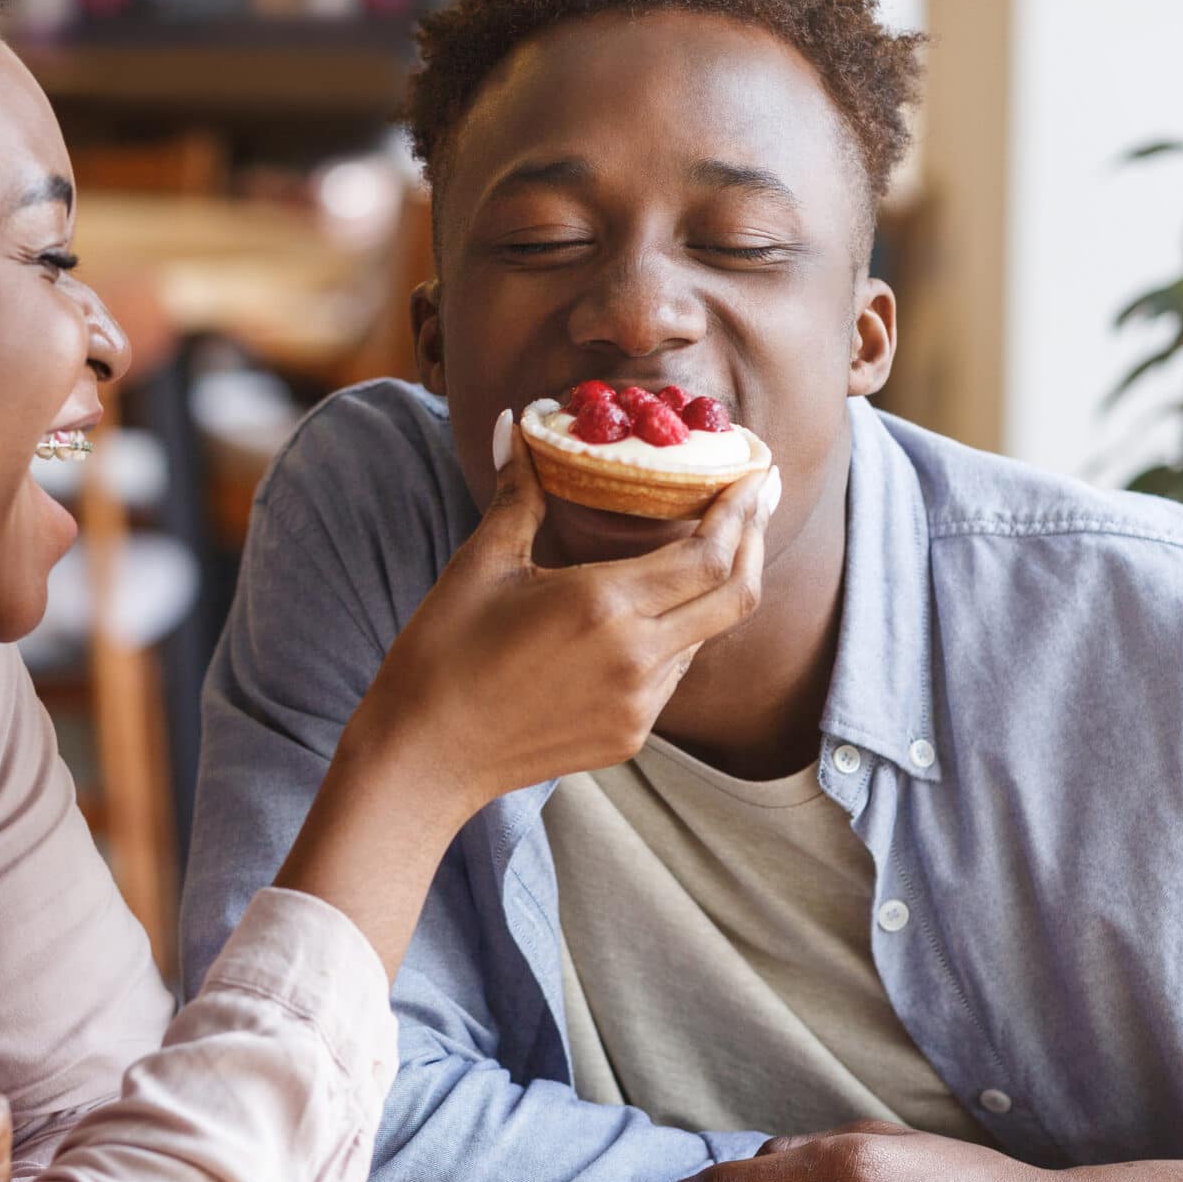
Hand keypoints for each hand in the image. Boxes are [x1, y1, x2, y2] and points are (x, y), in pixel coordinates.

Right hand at [352, 408, 778, 813]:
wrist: (424, 756)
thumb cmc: (443, 653)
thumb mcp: (482, 564)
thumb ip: (518, 493)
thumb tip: (513, 424)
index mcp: (604, 606)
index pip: (709, 554)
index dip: (742, 511)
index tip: (755, 472)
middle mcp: (638, 659)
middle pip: (735, 595)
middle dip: (754, 540)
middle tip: (758, 497)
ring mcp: (640, 706)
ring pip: (706, 636)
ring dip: (713, 589)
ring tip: (703, 547)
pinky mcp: (631, 738)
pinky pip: (675, 675)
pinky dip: (678, 634)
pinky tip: (651, 612)